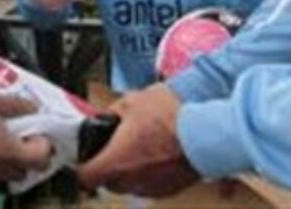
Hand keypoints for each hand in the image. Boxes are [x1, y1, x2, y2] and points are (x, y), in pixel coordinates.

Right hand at [0, 91, 51, 182]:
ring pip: (2, 174)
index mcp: (6, 149)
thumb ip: (15, 105)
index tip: (38, 133)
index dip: (44, 146)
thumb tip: (31, 107)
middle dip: (26, 156)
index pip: (40, 158)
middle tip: (20, 137)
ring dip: (5, 160)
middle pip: (24, 171)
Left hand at [77, 84, 198, 196]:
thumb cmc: (171, 114)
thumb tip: (102, 117)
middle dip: (107, 166)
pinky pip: (149, 185)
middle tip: (114, 146)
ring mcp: (152, 187)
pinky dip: (147, 174)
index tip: (86, 156)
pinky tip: (155, 154)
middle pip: (107, 182)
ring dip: (128, 171)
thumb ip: (110, 113)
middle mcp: (132, 180)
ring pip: (129, 185)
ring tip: (138, 147)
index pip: (86, 176)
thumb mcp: (130, 102)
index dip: (83, 165)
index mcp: (116, 160)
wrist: (208, 128)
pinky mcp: (170, 189)